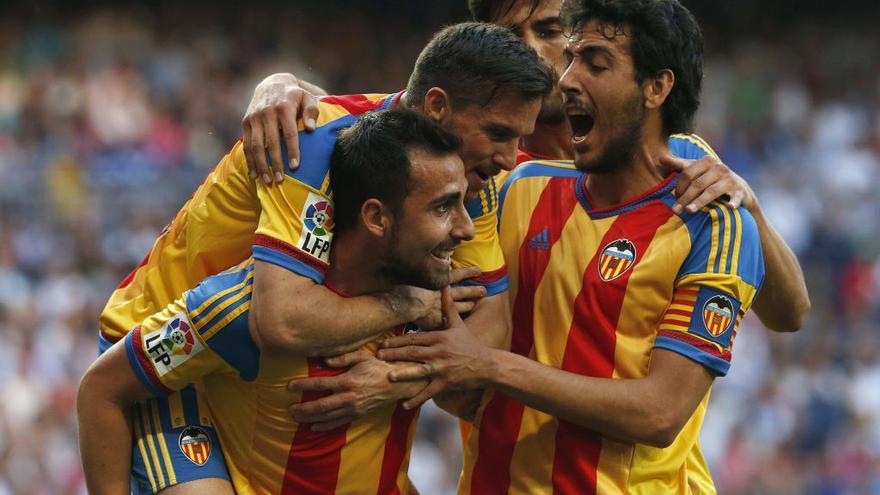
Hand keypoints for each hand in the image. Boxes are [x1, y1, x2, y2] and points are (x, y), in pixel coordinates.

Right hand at [242, 73, 319, 184]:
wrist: (272, 83)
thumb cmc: (295, 95)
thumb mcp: (307, 97)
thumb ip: (311, 112)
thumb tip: (312, 129)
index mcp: (284, 107)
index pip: (289, 133)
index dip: (292, 150)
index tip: (295, 166)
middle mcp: (267, 112)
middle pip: (271, 142)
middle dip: (275, 162)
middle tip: (281, 180)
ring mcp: (254, 118)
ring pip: (256, 145)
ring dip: (261, 165)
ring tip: (268, 181)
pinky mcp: (246, 122)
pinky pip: (246, 144)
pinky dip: (249, 160)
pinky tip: (254, 174)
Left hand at [287, 351, 427, 431]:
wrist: (398, 384)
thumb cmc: (379, 367)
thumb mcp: (362, 356)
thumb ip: (342, 357)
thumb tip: (324, 361)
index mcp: (347, 380)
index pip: (319, 384)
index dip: (303, 385)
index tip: (289, 386)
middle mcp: (348, 397)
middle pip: (320, 405)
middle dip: (302, 408)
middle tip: (289, 409)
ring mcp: (353, 408)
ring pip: (327, 417)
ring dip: (310, 419)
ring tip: (296, 418)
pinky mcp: (358, 415)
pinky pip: (338, 423)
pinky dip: (325, 426)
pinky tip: (314, 427)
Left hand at [377, 288, 494, 409]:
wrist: (487, 364)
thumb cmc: (470, 344)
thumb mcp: (458, 324)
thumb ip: (448, 306)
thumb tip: (444, 284)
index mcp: (439, 338)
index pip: (415, 338)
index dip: (398, 340)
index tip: (383, 342)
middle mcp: (439, 352)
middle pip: (413, 353)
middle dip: (395, 354)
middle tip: (378, 355)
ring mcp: (442, 369)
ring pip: (420, 371)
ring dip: (404, 374)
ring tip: (389, 376)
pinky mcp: (446, 383)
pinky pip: (428, 392)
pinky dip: (416, 399)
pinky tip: (403, 405)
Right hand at [389, 266, 483, 329]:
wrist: (403, 305)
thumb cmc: (403, 287)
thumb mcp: (410, 272)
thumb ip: (416, 267)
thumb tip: (412, 254)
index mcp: (439, 282)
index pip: (457, 275)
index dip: (468, 272)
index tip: (479, 270)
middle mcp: (444, 295)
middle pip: (463, 292)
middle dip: (474, 291)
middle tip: (484, 290)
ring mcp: (443, 308)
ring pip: (461, 307)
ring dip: (469, 304)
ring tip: (476, 304)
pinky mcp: (439, 321)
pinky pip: (450, 322)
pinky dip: (456, 323)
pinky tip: (461, 325)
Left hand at [660, 154, 758, 213]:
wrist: (740, 190)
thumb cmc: (713, 180)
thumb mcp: (698, 170)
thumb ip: (680, 165)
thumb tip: (660, 158)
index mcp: (707, 161)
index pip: (688, 173)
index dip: (679, 186)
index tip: (674, 199)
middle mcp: (720, 168)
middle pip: (697, 184)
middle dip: (685, 198)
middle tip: (675, 210)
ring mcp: (731, 179)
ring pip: (711, 191)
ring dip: (699, 202)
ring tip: (689, 211)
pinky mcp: (740, 191)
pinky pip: (736, 197)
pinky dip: (733, 202)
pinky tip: (730, 207)